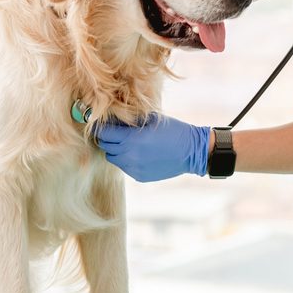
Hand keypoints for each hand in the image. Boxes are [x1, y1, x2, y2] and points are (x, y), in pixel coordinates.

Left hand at [96, 113, 210, 181]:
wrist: (191, 151)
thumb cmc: (172, 130)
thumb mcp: (151, 119)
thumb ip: (130, 119)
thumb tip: (113, 116)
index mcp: (130, 138)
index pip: (104, 134)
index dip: (101, 127)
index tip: (103, 123)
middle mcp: (129, 155)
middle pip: (105, 146)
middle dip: (107, 138)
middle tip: (113, 131)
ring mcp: (133, 168)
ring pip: (112, 158)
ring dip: (115, 150)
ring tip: (126, 142)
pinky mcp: (139, 176)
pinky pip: (124, 167)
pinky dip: (126, 159)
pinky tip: (138, 152)